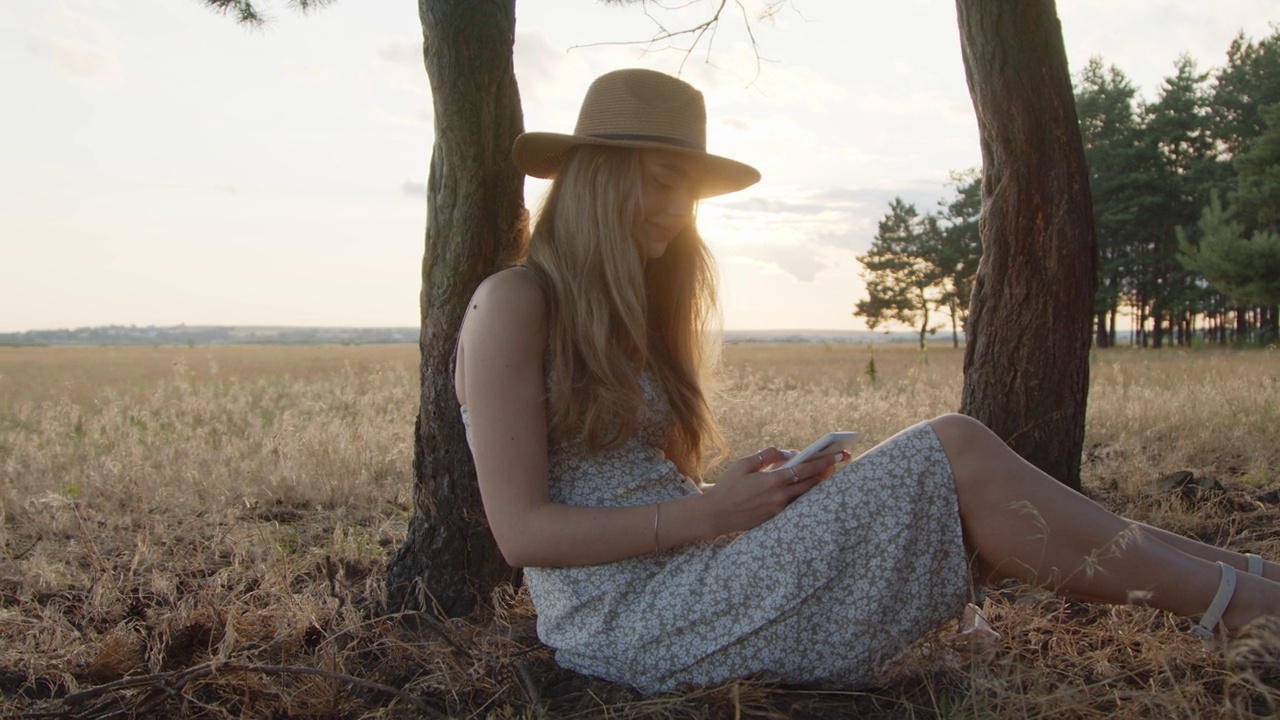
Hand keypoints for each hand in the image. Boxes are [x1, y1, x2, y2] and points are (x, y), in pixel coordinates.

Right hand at [699, 446, 846, 536]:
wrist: (716, 514)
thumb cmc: (728, 486)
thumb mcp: (744, 464)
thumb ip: (768, 455)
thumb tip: (787, 453)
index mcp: (774, 480)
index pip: (807, 469)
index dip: (825, 461)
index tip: (839, 455)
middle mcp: (780, 496)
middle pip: (813, 483)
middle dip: (827, 472)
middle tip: (839, 462)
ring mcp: (779, 509)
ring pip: (807, 495)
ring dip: (817, 484)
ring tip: (826, 473)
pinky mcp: (776, 518)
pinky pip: (796, 504)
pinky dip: (804, 495)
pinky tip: (807, 488)